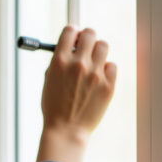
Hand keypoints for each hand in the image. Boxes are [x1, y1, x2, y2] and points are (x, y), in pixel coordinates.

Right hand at [37, 26, 116, 161]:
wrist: (66, 131)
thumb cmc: (54, 107)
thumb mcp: (49, 79)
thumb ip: (59, 61)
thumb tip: (71, 46)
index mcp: (60, 61)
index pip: (70, 30)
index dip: (73, 32)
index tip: (74, 37)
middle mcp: (78, 64)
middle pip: (90, 33)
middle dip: (87, 38)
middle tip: (86, 45)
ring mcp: (95, 74)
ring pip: (104, 46)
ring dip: (98, 51)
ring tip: (93, 63)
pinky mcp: (108, 85)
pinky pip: (112, 66)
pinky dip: (106, 69)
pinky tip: (99, 79)